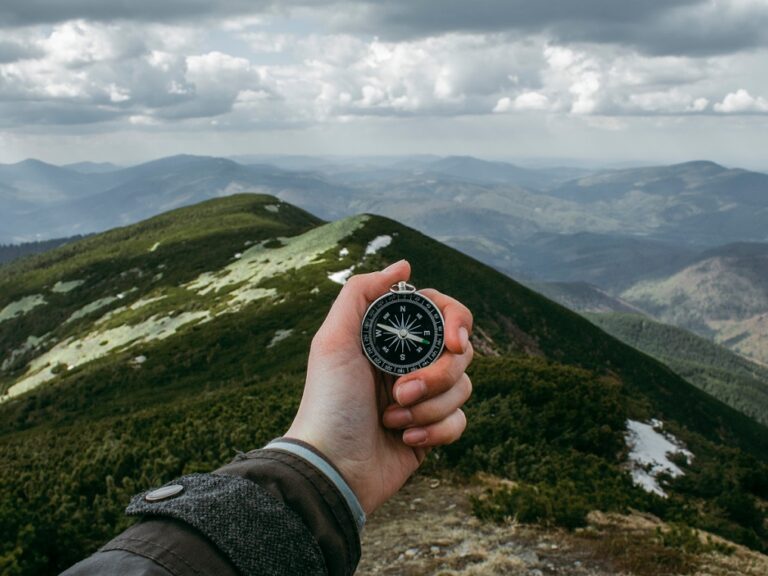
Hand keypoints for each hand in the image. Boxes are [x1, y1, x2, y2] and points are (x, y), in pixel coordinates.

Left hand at [285, 260, 473, 514]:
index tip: (454, 343)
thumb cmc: (329, 402)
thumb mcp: (333, 340)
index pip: (443, 314)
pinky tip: (405, 440)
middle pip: (461, 353)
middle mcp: (410, 363)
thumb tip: (404, 265)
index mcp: (391, 338)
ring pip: (464, 387)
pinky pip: (460, 421)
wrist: (332, 466)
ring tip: (392, 419)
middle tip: (401, 392)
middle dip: (435, 375)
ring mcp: (423, 397)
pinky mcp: (432, 430)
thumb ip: (362, 293)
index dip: (456, 323)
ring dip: (429, 407)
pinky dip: (436, 431)